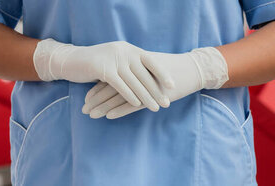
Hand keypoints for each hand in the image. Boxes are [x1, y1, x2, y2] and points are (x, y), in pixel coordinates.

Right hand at [33, 39, 174, 110]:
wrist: (72, 60)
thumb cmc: (98, 63)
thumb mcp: (118, 60)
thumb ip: (133, 65)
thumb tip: (151, 77)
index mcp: (130, 49)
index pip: (151, 62)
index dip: (162, 74)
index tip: (172, 86)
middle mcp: (124, 52)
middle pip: (144, 75)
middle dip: (156, 91)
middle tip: (166, 103)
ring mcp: (114, 59)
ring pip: (134, 82)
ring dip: (145, 97)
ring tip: (154, 108)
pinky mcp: (103, 69)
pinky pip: (120, 85)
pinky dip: (129, 95)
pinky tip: (136, 105)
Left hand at [81, 47, 227, 118]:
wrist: (190, 70)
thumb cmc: (170, 70)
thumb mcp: (150, 69)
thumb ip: (135, 74)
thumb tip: (121, 81)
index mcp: (133, 68)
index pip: (109, 79)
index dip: (96, 90)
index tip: (85, 99)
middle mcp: (135, 76)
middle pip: (110, 89)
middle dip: (95, 101)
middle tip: (84, 110)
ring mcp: (143, 86)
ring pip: (118, 98)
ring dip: (103, 107)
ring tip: (91, 115)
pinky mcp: (152, 95)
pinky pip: (132, 104)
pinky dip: (119, 110)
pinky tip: (109, 116)